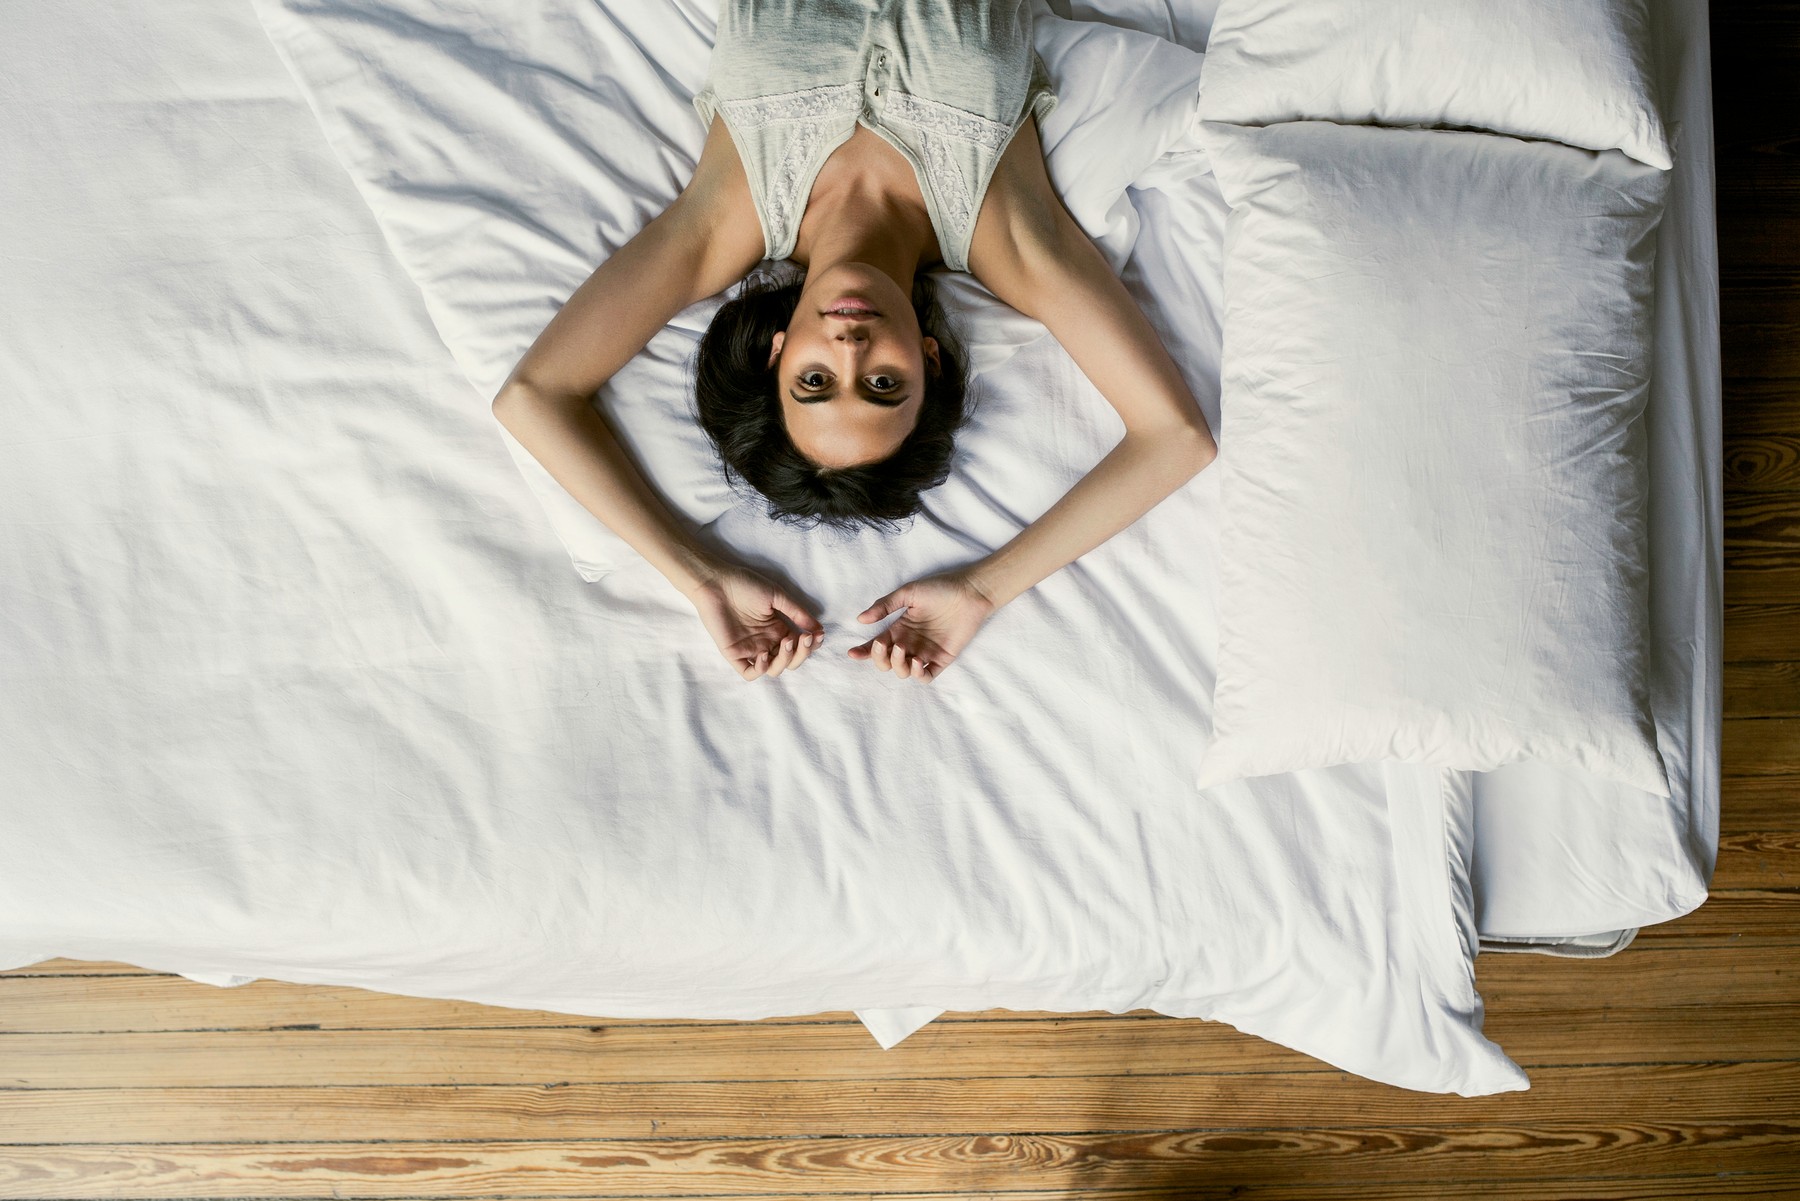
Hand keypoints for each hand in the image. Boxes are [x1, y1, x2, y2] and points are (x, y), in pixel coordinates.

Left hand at [683, 560, 824, 680]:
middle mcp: (767, 642)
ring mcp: (751, 649)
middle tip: (803, 639)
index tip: (817, 634)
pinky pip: (749, 673)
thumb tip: (818, 628)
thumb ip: (797, 613)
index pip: (800, 646)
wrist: (715, 582)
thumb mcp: (776, 596)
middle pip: (790, 661)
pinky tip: (764, 656)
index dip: (811, 645)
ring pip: (774, 670)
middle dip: (801, 654)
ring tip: (786, 643)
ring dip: (784, 661)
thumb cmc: (745, 584)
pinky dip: (760, 670)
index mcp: (778, 629)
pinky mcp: (734, 654)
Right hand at [848, 568, 996, 682]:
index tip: (853, 653)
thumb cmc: (940, 588)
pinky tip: (917, 662)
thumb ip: (885, 606)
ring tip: (902, 650)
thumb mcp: (908, 593)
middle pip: (887, 662)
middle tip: (884, 645)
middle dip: (880, 659)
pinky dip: (918, 675)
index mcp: (900, 628)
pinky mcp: (942, 658)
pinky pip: (926, 676)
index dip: (864, 652)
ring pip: (903, 672)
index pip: (878, 645)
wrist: (969, 591)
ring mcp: (925, 652)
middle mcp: (910, 643)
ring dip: (898, 665)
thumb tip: (861, 619)